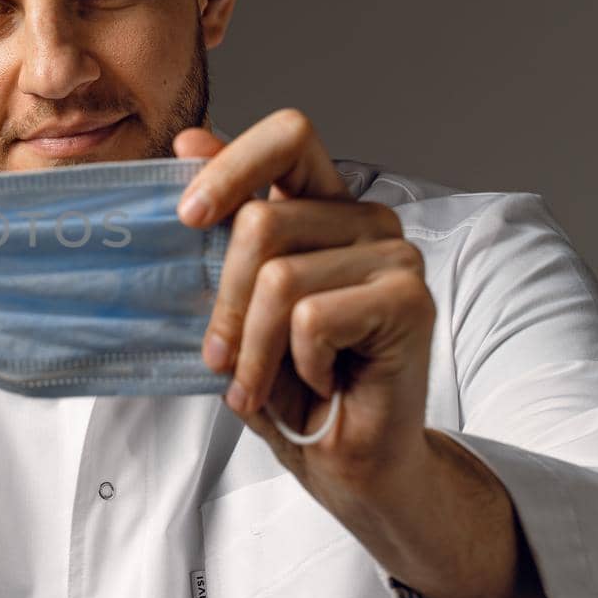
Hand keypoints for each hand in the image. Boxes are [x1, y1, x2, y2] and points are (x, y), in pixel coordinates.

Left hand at [173, 109, 434, 501]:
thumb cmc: (288, 384)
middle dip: (225, 302)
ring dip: (254, 349)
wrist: (344, 462)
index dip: (232, 164)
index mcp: (322, 207)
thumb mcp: (234, 300)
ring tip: (261, 383)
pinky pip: (311, 318)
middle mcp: (365, 220)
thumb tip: (191, 137)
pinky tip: (321, 382)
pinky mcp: (410, 300)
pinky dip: (297, 364)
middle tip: (220, 357)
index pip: (288, 135)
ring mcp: (395, 256)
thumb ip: (221, 221)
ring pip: (280, 278)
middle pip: (262, 220)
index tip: (187, 217)